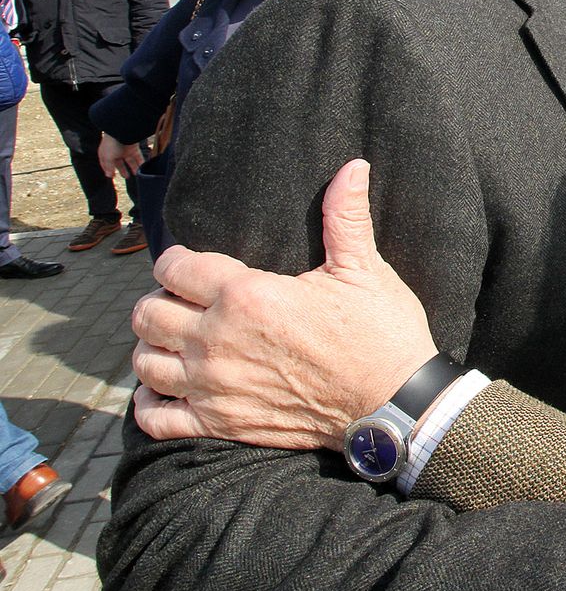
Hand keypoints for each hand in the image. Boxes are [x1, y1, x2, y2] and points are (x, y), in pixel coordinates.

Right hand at [98, 134, 144, 179]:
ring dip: (133, 167)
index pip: (106, 163)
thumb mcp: (107, 157)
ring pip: (130, 160)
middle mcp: (115, 152)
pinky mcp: (134, 148)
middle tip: (127, 177)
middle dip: (123, 170)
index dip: (109, 170)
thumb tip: (108, 176)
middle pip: (119, 163)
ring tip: (136, 174)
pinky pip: (138, 157)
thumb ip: (109, 167)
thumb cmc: (111, 143)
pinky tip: (142, 169)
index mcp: (106, 153)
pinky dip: (140, 162)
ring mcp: (125, 149)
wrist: (122, 131)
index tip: (112, 176)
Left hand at [130, 159, 437, 449]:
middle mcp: (218, 340)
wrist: (395, 405)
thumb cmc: (380, 334)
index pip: (175, 268)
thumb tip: (353, 166)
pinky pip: (156, 419)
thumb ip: (345, 216)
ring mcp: (215, 386)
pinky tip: (164, 391)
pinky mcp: (221, 424)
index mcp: (247, 296)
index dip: (176, 260)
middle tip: (181, 301)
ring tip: (173, 340)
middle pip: (148, 314)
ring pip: (146, 363)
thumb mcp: (364, 270)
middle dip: (158, 300)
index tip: (189, 262)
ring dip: (152, 348)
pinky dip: (150, 405)